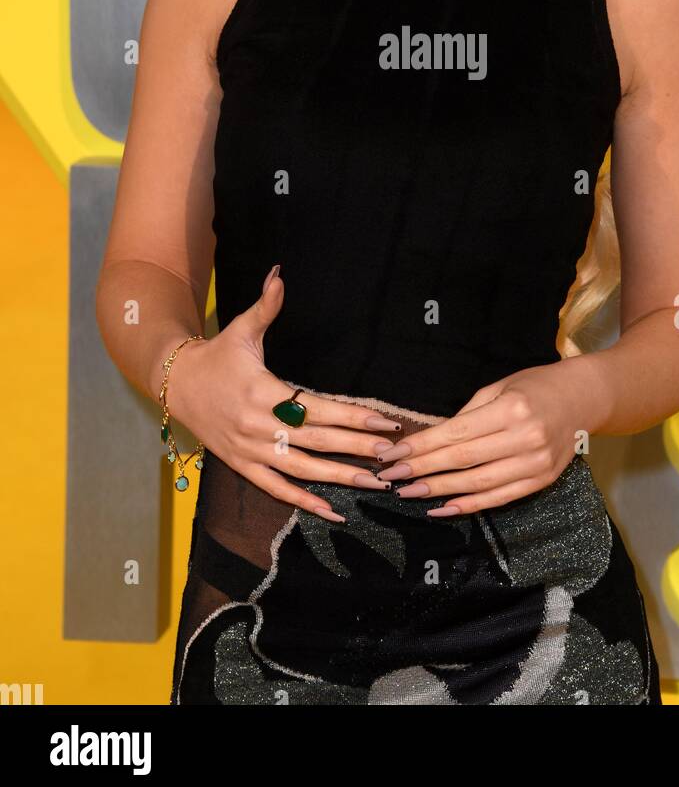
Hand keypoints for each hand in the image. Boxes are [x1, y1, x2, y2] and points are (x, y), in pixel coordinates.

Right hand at [164, 266, 400, 518]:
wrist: (176, 384)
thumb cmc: (216, 356)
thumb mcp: (240, 330)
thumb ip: (266, 306)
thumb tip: (279, 274)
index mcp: (263, 392)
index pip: (317, 409)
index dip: (353, 418)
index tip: (384, 422)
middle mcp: (259, 426)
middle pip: (317, 442)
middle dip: (358, 450)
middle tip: (394, 455)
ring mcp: (251, 450)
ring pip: (302, 471)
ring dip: (340, 479)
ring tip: (375, 484)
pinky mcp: (243, 465)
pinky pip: (276, 489)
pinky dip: (304, 502)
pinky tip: (333, 512)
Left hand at [373, 361, 592, 514]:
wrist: (584, 399)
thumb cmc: (536, 386)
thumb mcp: (500, 386)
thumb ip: (468, 413)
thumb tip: (431, 439)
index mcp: (511, 409)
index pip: (456, 434)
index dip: (421, 447)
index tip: (393, 455)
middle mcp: (525, 439)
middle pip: (462, 461)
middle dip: (422, 470)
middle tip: (391, 477)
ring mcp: (535, 464)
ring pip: (477, 484)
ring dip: (438, 491)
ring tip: (409, 493)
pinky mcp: (541, 481)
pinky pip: (498, 499)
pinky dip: (468, 506)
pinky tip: (442, 508)